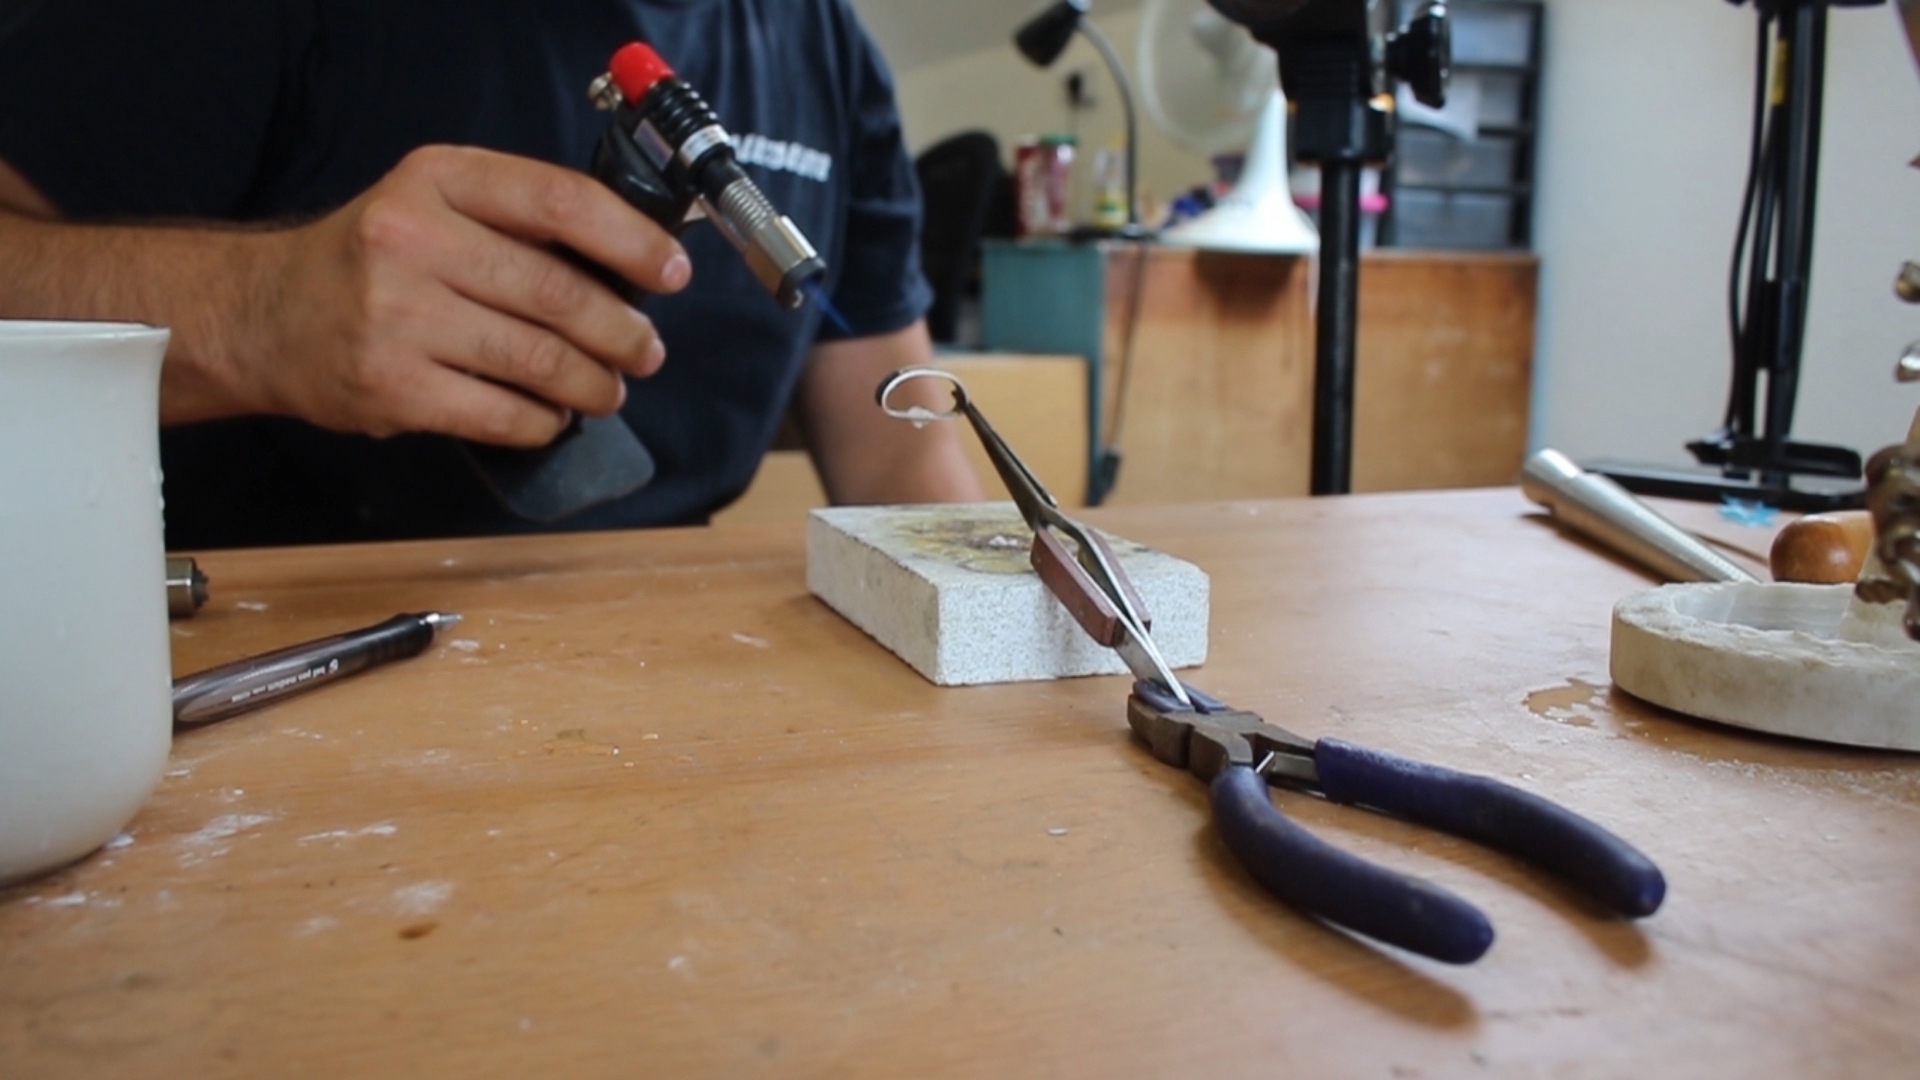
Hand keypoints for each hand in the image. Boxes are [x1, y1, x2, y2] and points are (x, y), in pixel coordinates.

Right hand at [239, 145, 691, 445]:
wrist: (262, 315)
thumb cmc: (372, 260)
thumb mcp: (434, 204)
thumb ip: (516, 221)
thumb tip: (629, 266)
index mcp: (438, 180)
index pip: (559, 201)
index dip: (630, 240)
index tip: (671, 272)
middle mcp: (413, 241)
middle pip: (557, 292)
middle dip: (621, 331)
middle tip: (646, 350)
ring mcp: (398, 317)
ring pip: (538, 360)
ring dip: (593, 384)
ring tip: (609, 390)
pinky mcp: (392, 388)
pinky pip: (502, 414)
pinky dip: (544, 422)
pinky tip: (553, 418)